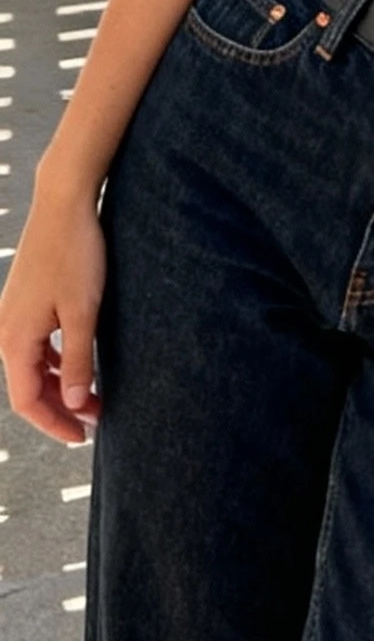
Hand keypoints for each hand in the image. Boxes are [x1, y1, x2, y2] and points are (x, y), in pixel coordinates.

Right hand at [0, 176, 105, 444]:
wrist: (64, 203)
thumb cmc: (77, 254)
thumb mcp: (84, 312)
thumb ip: (78, 361)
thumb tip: (74, 405)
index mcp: (14, 339)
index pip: (27, 400)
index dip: (54, 424)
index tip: (82, 436)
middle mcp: (5, 330)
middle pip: (27, 386)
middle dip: (60, 407)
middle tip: (96, 418)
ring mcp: (12, 315)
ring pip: (31, 366)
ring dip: (59, 384)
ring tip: (93, 397)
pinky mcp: (24, 301)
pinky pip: (35, 345)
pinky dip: (55, 361)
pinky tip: (78, 363)